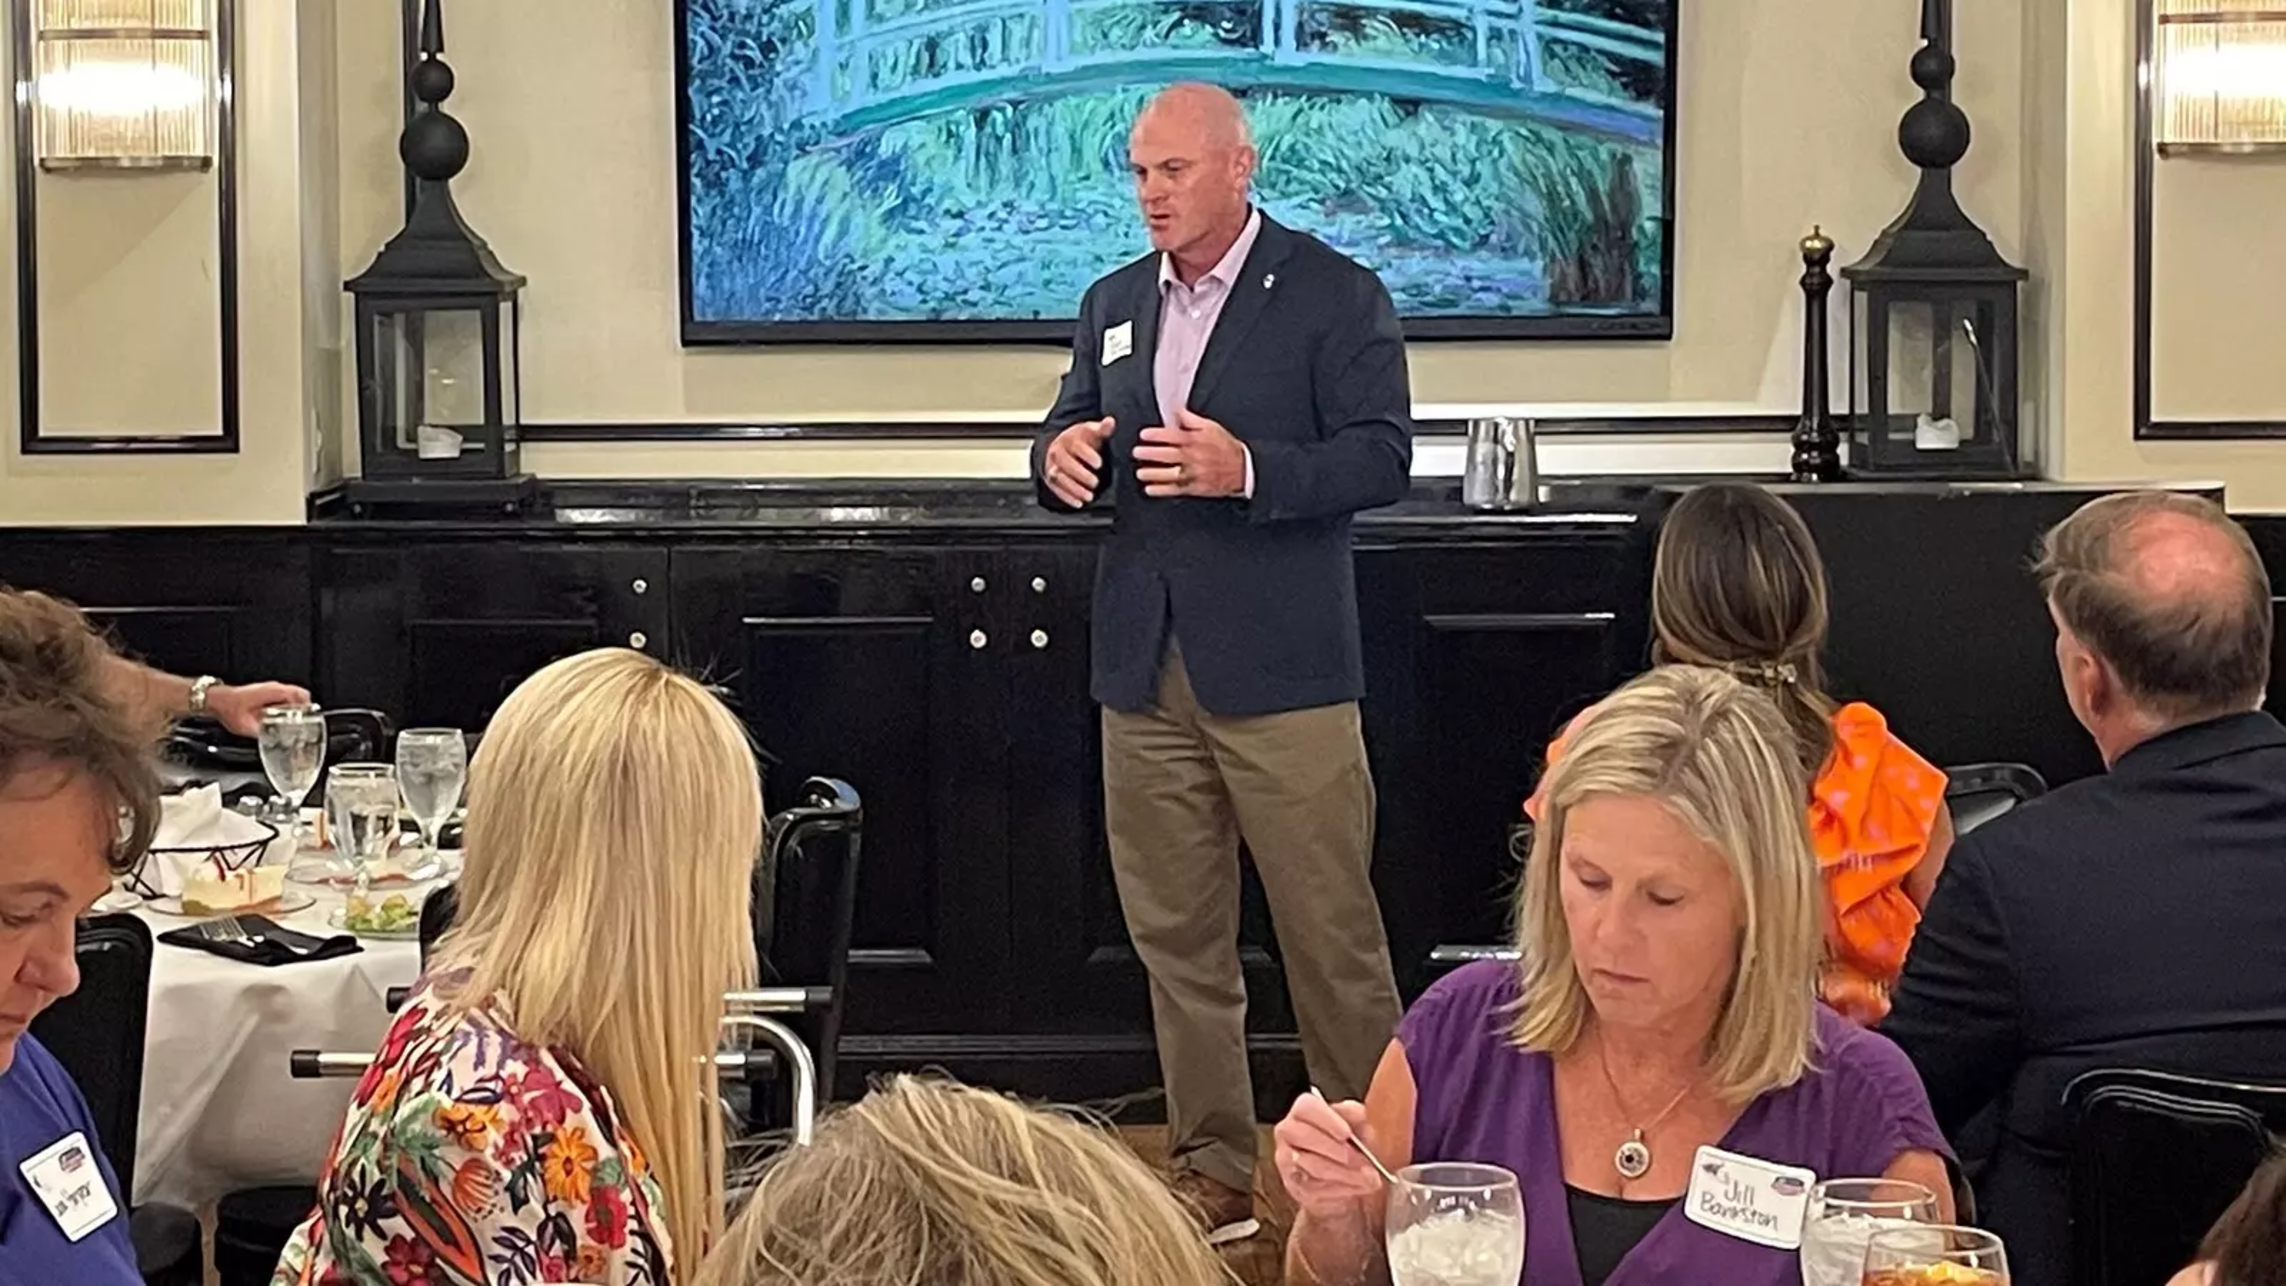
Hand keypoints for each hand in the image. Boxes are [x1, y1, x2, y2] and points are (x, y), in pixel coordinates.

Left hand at [206, 681, 312, 736]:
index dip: (308, 708)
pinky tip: (283, 718)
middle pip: (300, 695)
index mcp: (273, 692)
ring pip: (293, 695)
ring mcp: (269, 689)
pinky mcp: (265, 692)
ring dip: (296, 707)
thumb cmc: (228, 708)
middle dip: (304, 709)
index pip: (301, 695)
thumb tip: (273, 741)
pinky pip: (283, 697)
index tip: (310, 719)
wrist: (216, 700)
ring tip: (295, 722)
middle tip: (304, 723)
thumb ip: (262, 733)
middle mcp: (273, 688)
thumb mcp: (245, 726)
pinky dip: (288, 706)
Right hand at [1043, 417, 1114, 507]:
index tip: (1099, 463)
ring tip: (1089, 496)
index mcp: (1070, 439)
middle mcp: (1058, 452)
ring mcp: (1053, 466)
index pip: (1076, 446)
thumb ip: (1103, 429)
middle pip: (1066, 463)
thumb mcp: (1092, 432)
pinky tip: (1079, 503)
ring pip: (1059, 477)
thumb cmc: (1081, 440)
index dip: (1087, 455)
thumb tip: (1110, 421)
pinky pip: (1056, 489)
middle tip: (1095, 482)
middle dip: (1081, 475)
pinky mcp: (1051, 479)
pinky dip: (1067, 497)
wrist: (1062, 445)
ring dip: (1074, 489)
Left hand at [1135, 408, 1245, 497]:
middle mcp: (1193, 457)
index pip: (1173, 436)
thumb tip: (1175, 409)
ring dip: (1153, 474)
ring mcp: (1194, 473)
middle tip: (1137, 452)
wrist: (1243, 469)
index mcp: (1196, 440)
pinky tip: (1150, 489)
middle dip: (1150, 454)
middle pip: (1168, 455)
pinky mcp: (1196, 487)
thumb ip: (1190, 419)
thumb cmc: (1226, 447)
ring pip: (1170, 474)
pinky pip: (1176, 490)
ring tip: (1140, 473)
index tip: (1144, 435)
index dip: (1156, 435)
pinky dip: (1162, 490)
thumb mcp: (1210, 427)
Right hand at [1274, 1091, 1384, 1218]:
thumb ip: (1357, 1117)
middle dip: (1335, 1149)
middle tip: (1363, 1160)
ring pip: (1311, 1166)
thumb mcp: (1358, 1125)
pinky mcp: (1294, 1187)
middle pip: (1303, 1136)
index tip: (1347, 1133)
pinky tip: (1359, 1187)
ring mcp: (1287, 1161)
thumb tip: (1358, 1114)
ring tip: (1369, 1177)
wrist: (1345, 1176)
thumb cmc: (1349, 1145)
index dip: (1327, 1120)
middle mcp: (1288, 1133)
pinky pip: (1316, 1189)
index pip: (1307, 1107)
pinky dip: (1341, 1189)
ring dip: (1345, 1173)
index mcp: (1303, 1111)